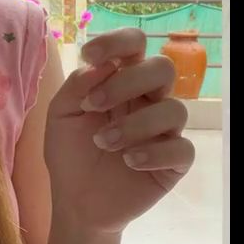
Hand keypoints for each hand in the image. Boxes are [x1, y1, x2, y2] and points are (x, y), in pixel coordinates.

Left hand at [44, 28, 194, 233]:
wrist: (76, 201)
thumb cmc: (70, 153)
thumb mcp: (61, 114)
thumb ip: (78, 85)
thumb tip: (103, 63)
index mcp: (121, 81)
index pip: (135, 44)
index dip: (118, 41)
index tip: (90, 55)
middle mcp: (148, 99)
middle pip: (163, 67)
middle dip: (127, 82)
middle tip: (93, 106)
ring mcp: (164, 130)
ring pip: (175, 109)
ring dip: (134, 125)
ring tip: (104, 143)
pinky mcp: (174, 162)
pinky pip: (182, 148)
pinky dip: (153, 153)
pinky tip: (129, 162)